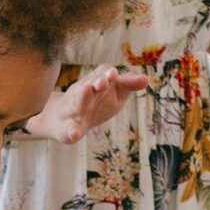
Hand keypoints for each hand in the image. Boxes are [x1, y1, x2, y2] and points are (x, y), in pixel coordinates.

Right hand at [26, 67, 148, 143]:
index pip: (102, 75)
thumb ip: (128, 85)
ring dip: (82, 97)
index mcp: (95, 85)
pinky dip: (72, 131)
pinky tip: (75, 134)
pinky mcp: (67, 128)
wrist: (62, 120)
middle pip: (89, 85)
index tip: (113, 74)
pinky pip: (69, 129)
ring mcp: (73, 111)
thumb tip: (147, 79)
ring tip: (87, 91)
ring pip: (76, 102)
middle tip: (102, 82)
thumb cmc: (95, 104)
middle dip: (96, 83)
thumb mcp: (114, 94)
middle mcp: (82, 94)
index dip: (108, 75)